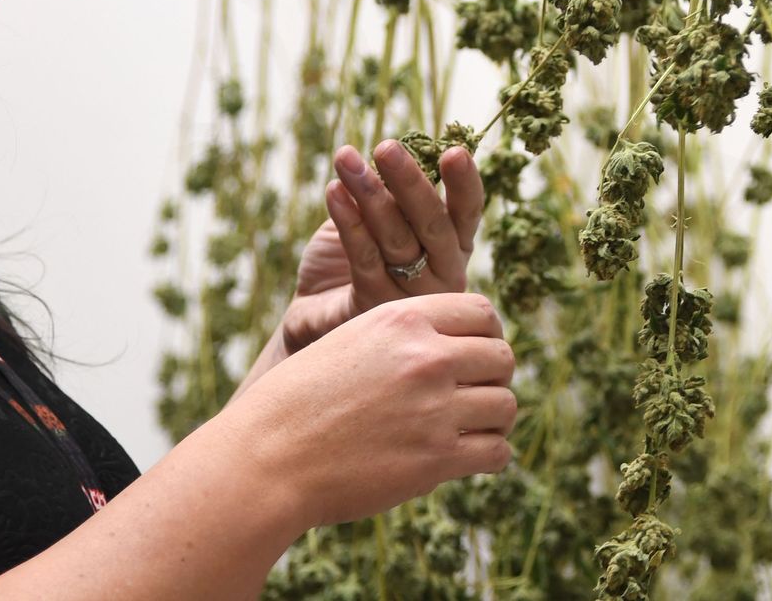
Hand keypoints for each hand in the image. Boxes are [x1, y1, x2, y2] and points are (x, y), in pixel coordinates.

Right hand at [231, 293, 515, 527]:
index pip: (484, 313)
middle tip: (472, 397)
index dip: (487, 335)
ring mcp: (434, 409)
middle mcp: (426, 358)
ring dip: (492, 420)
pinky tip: (467, 458)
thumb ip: (405, 336)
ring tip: (467, 430)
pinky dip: (490, 455)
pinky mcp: (435, 460)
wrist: (266, 458)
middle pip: (502, 358)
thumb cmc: (300, 402)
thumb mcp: (350, 340)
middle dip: (493, 378)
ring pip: (505, 405)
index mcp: (403, 320)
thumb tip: (461, 344)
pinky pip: (497, 451)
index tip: (476, 356)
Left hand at [279, 140, 483, 353]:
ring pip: (396, 240)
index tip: (455, 152)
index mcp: (454, 245)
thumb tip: (392, 154)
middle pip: (433, 224)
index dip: (464, 184)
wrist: (319, 312)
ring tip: (347, 160)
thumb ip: (390, 192)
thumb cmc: (358, 253)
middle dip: (409, 182)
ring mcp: (414, 297)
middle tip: (386, 147)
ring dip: (370, 195)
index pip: (468, 212)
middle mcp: (444, 273)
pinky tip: (334, 192)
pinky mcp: (375, 308)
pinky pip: (364, 259)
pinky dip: (348, 222)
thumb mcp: (379, 214)